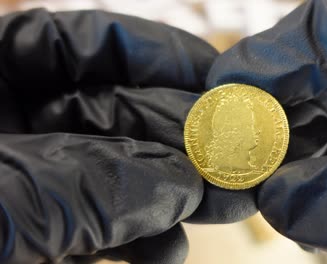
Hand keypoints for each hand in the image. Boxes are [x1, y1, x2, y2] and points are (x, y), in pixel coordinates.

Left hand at [0, 9, 254, 262]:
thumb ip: (82, 185)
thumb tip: (177, 183)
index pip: (69, 44)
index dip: (145, 52)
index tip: (209, 76)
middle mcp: (15, 128)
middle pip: (111, 111)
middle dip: (178, 135)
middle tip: (236, 153)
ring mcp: (35, 182)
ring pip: (120, 171)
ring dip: (175, 189)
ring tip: (225, 204)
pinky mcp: (50, 233)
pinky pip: (104, 226)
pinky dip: (143, 238)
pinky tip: (170, 249)